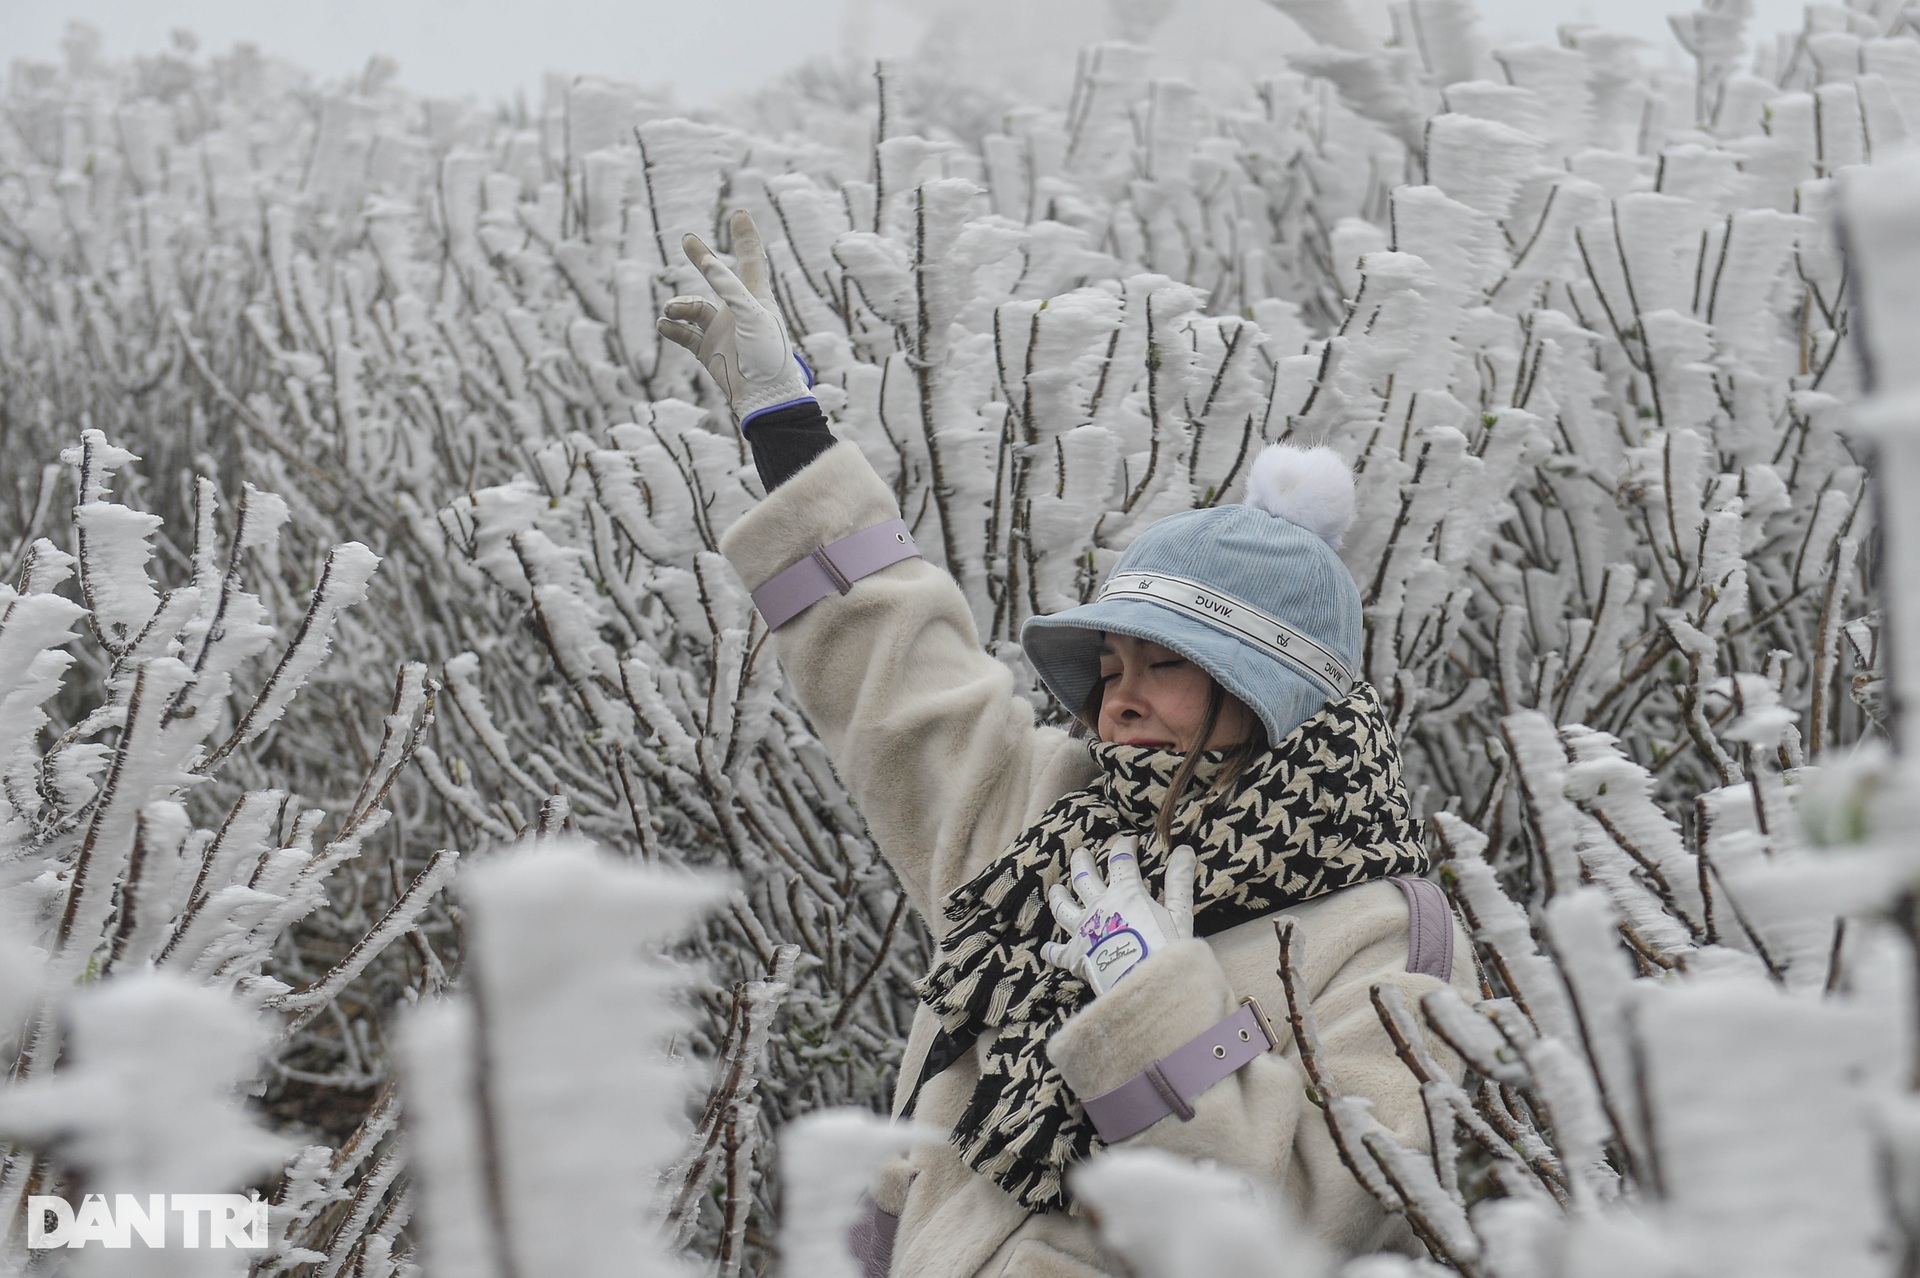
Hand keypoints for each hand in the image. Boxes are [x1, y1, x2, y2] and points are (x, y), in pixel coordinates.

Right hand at [657, 210, 813, 426]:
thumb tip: (708, 262)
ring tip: (670, 312)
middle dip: (702, 259)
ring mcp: (722, 331)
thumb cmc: (767, 354)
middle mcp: (738, 311)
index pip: (751, 261)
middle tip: (687, 240)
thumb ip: (729, 286)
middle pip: (718, 278)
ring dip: (679, 307)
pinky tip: (664, 326)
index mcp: (757, 298)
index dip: (745, 238)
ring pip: (693, 309)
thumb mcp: (751, 313)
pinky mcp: (708, 351)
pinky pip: (684, 335)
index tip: (739, 214)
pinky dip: (672, 329)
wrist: (763, 398)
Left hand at [1042, 838, 1195, 993]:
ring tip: (1056, 889)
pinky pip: (1058, 952)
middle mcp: (1098, 907)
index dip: (1124, 846)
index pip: (1121, 860)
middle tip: (1081, 853)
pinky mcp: (1075, 956)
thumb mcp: (1179, 913)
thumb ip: (1179, 881)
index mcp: (1124, 893)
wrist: (1144, 983)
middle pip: (1084, 877)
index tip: (1129, 840)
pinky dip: (1052, 950)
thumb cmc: (1164, 949)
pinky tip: (1046, 948)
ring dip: (1059, 896)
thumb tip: (1184, 849)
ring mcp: (1083, 931)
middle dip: (1082, 861)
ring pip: (1064, 907)